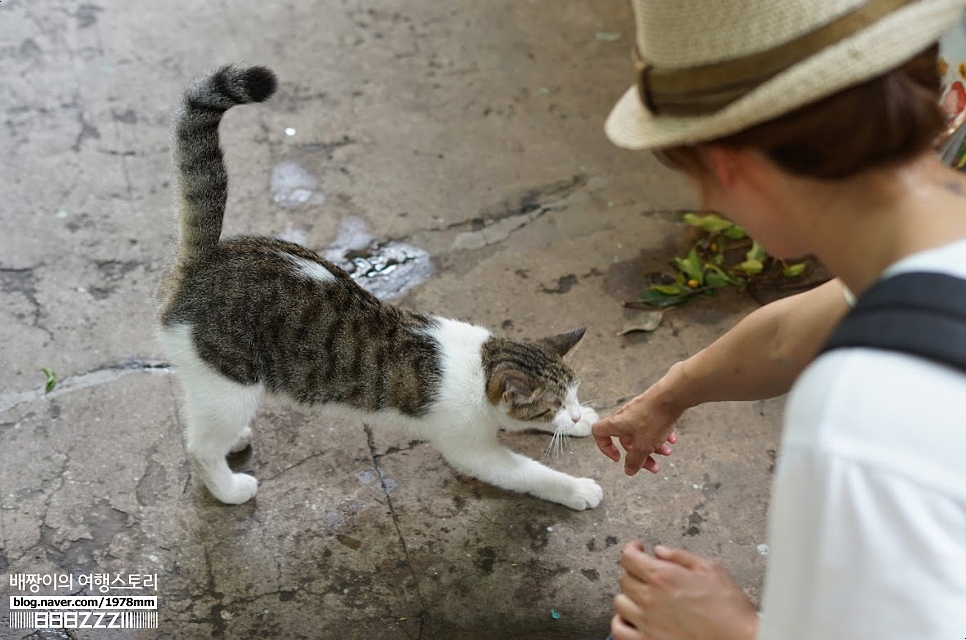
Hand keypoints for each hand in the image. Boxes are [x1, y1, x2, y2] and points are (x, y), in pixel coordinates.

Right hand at [591, 386, 680, 474]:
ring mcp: (639, 410)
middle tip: (652, 466)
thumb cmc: (654, 417)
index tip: (618, 457)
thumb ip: (635, 460)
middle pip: (626, 439)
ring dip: (653, 446)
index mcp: (616, 424)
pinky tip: (671, 439)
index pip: (599, 433)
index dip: (605, 447)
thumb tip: (628, 470)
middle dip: (639, 454)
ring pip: (642, 433)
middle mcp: (625, 416)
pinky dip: (660, 434)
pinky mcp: (652, 407)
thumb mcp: (644, 446)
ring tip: (667, 452)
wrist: (672, 395)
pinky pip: (652, 424)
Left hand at [611, 542, 757, 639]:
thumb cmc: (729, 609)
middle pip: (624, 578)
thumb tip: (661, 551)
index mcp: (663, 577)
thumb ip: (680, 556)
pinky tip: (631, 618)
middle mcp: (650, 599)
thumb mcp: (710, 569)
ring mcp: (647, 622)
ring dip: (628, 595)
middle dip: (633, 570)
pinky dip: (621, 622)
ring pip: (619, 602)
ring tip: (640, 594)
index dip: (631, 549)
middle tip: (645, 571)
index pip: (629, 557)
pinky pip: (619, 630)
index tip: (637, 549)